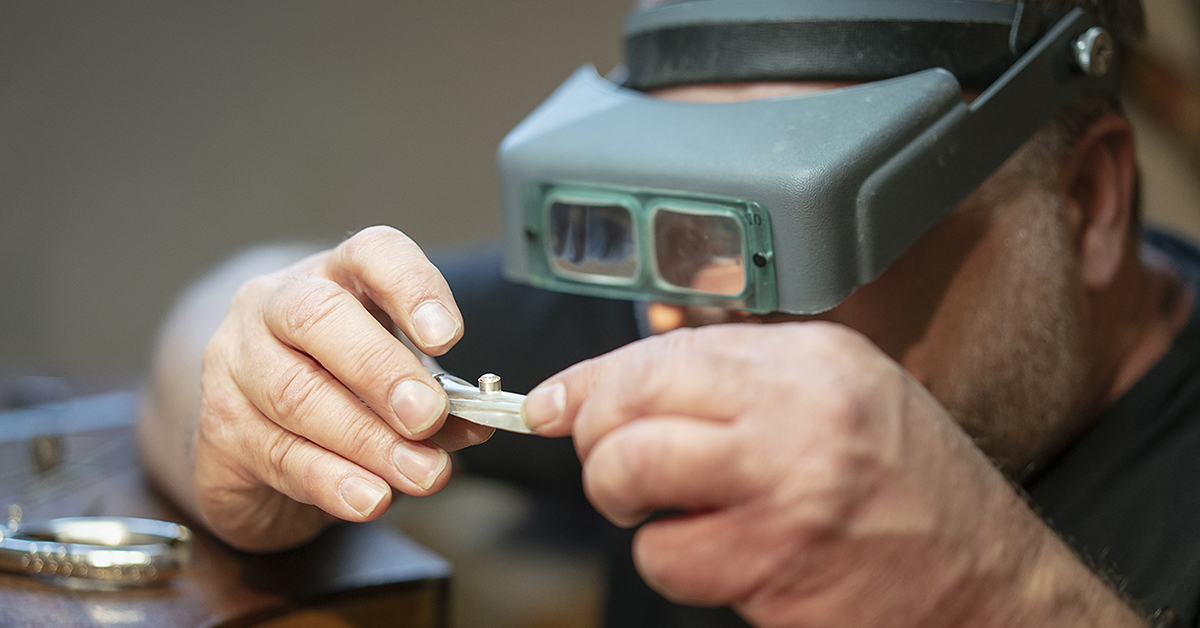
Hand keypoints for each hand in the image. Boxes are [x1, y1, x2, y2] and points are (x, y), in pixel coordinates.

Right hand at [194, 226, 492, 550]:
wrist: (253, 445)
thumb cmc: (339, 393)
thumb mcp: (395, 384)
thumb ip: (438, 400)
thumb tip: (476, 420)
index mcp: (336, 276)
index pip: (372, 254)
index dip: (412, 288)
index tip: (448, 336)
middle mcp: (274, 304)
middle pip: (318, 317)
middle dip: (380, 370)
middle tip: (428, 415)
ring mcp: (235, 362)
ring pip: (296, 394)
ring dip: (367, 440)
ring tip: (420, 473)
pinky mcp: (219, 428)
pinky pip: (278, 453)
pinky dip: (332, 480)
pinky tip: (369, 497)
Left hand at [523, 323, 1142, 626]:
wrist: (988, 587)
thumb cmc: (911, 494)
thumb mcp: (841, 401)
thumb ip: (736, 383)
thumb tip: (609, 388)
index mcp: (814, 359)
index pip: (662, 351)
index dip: (590, 383)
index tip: (552, 406)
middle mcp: (798, 410)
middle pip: (629, 404)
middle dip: (598, 441)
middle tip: (618, 466)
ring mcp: (785, 488)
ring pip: (628, 476)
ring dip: (629, 504)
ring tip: (675, 513)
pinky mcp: (772, 564)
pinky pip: (665, 558)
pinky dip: (674, 564)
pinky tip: (725, 559)